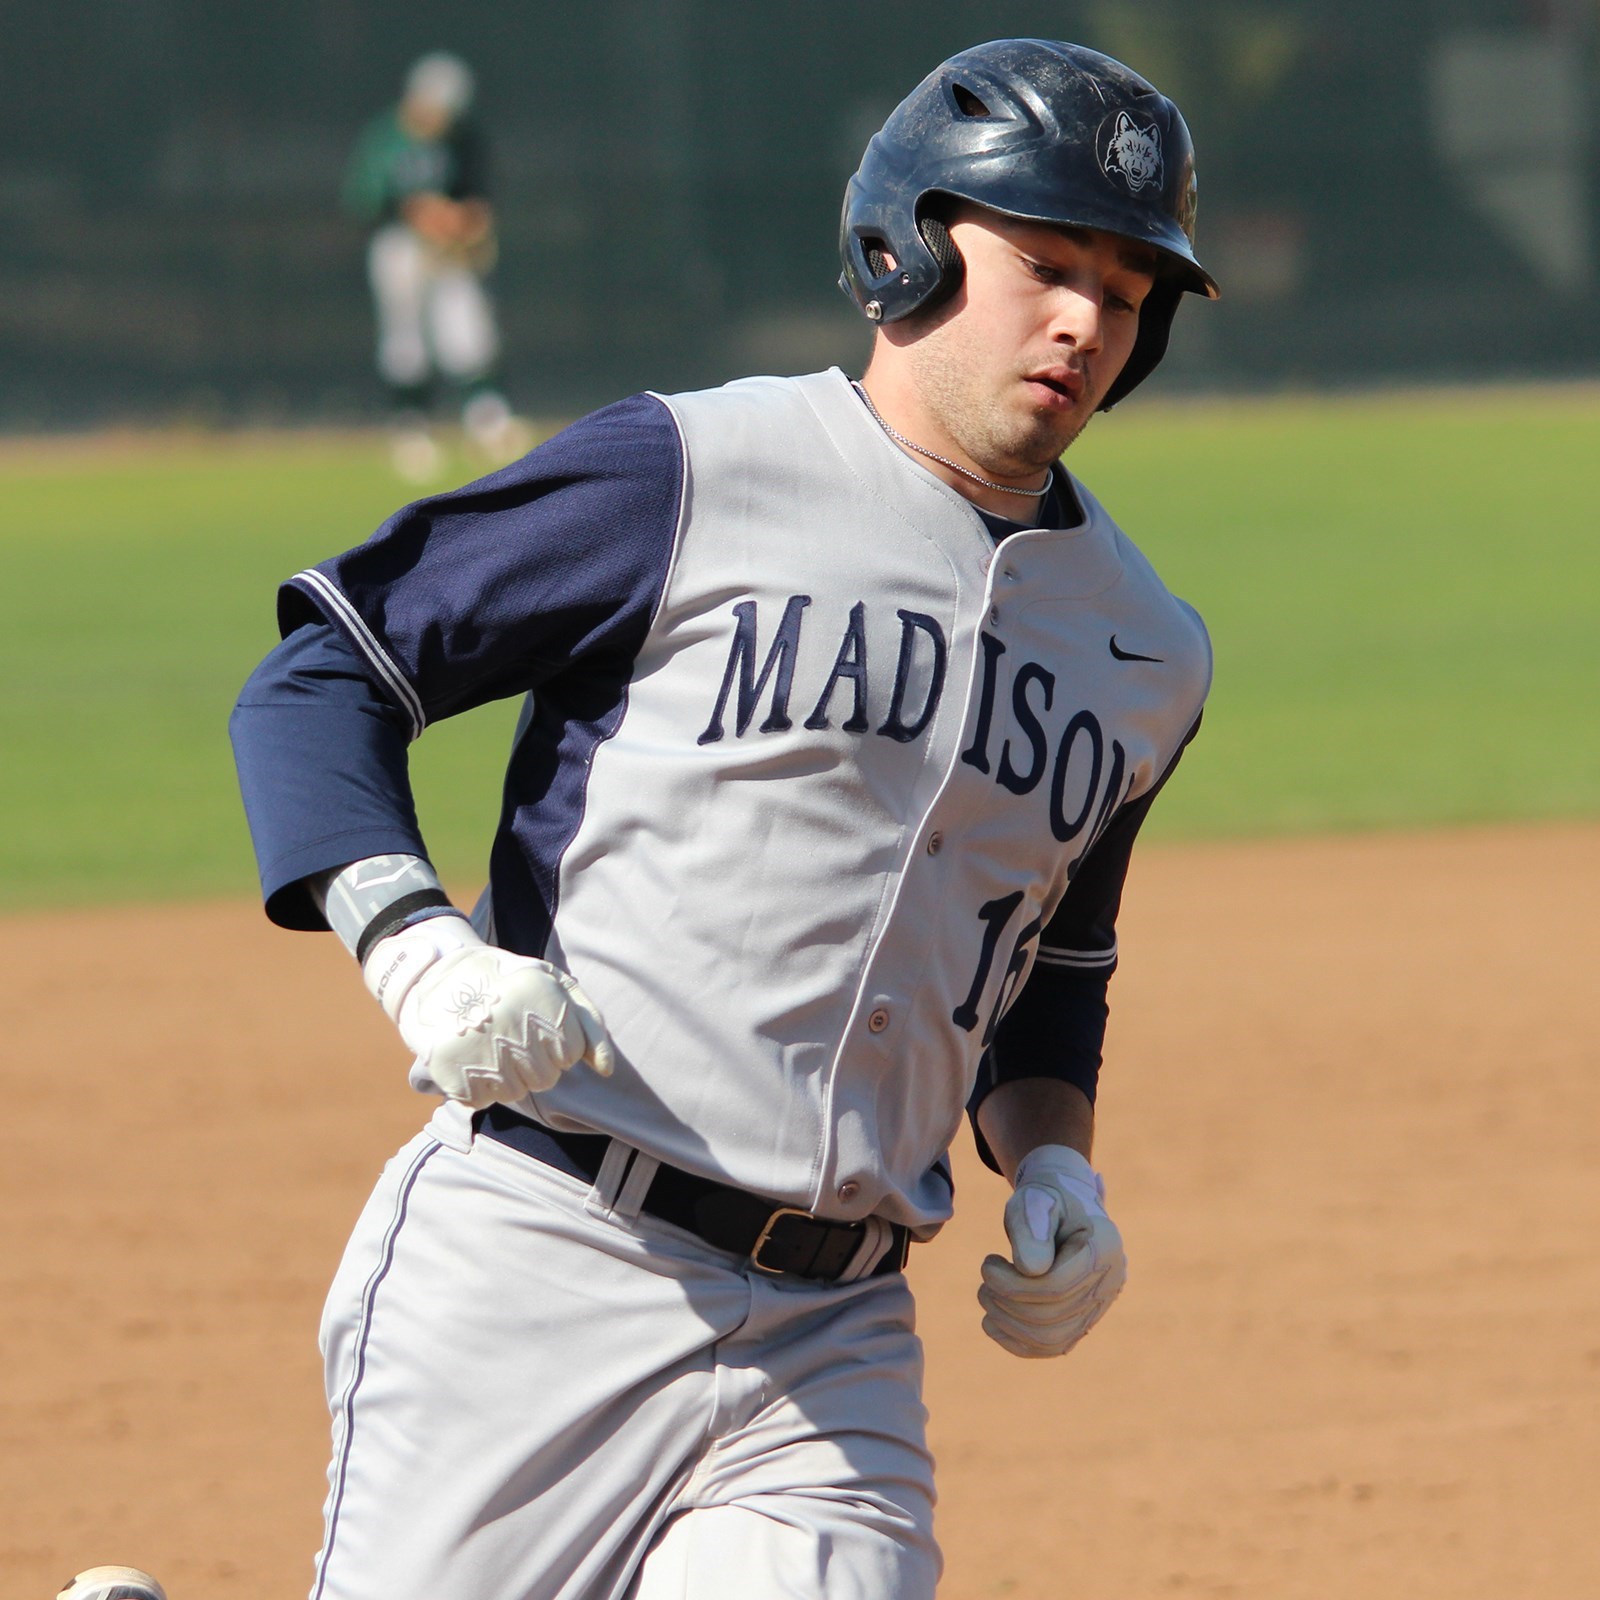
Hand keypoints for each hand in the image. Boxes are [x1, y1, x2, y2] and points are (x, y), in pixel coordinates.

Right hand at [363, 916, 613, 1107]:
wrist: (441, 972)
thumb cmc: (511, 984)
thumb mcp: (556, 987)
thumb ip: (590, 1026)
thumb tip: (607, 1070)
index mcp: (542, 994)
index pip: (570, 1055)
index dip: (555, 1046)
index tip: (533, 1024)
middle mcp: (510, 1017)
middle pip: (545, 1079)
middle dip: (532, 1063)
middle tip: (508, 1035)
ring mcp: (477, 1041)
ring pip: (514, 1093)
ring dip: (504, 1077)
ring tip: (488, 1045)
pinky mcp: (447, 1063)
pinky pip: (479, 1100)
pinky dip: (475, 1088)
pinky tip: (469, 1059)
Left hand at [978, 1144, 1126, 1358]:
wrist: (1060, 1205)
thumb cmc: (1043, 1199)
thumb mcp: (1034, 1200)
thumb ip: (1032, 1226)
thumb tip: (1031, 1269)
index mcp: (1104, 1247)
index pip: (1056, 1286)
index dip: (1012, 1285)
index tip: (987, 1265)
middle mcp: (1111, 1281)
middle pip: (1052, 1316)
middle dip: (1006, 1302)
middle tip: (984, 1280)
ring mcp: (1100, 1305)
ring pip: (1052, 1339)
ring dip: (1009, 1324)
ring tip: (987, 1296)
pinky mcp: (1084, 1321)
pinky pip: (1052, 1347)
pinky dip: (1018, 1342)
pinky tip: (992, 1322)